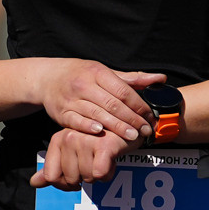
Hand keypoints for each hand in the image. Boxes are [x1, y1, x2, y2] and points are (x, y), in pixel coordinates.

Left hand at [32, 127, 129, 189]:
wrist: (126, 127)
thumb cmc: (97, 141)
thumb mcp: (72, 152)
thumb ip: (52, 168)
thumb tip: (34, 183)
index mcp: (58, 139)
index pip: (51, 176)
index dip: (64, 184)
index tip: (76, 178)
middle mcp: (69, 137)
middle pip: (70, 179)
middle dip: (84, 178)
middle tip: (93, 163)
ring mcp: (85, 140)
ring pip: (87, 178)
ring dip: (98, 175)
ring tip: (103, 160)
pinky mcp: (103, 146)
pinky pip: (99, 174)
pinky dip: (108, 174)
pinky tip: (111, 162)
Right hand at [33, 60, 160, 140]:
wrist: (48, 78)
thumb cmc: (81, 75)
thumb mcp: (105, 72)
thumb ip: (132, 79)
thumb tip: (160, 79)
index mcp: (97, 72)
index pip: (122, 90)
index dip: (138, 105)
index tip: (150, 116)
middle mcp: (84, 85)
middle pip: (112, 104)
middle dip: (131, 119)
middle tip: (146, 130)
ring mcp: (71, 99)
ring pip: (97, 114)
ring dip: (116, 127)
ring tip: (132, 136)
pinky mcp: (61, 113)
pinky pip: (76, 121)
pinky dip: (88, 127)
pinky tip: (100, 133)